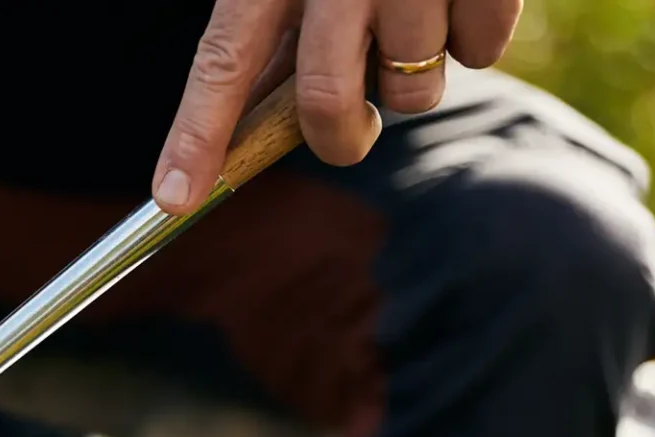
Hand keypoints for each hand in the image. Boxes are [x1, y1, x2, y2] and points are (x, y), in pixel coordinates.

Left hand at [151, 0, 523, 211]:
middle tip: (352, 133)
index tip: (174, 201)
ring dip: (412, 81)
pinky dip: (473, 41)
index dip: (195, 136)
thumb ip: (278, 34)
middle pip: (324, 103)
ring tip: (414, 18)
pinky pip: (480, 53)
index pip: (222, 59)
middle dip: (338, 140)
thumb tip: (245, 127)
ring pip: (412, 90)